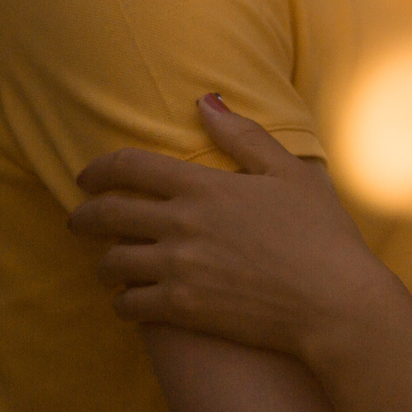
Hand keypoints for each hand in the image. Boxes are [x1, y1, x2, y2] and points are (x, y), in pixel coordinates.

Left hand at [69, 96, 395, 359]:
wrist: (335, 304)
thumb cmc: (321, 234)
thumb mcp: (289, 172)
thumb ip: (242, 135)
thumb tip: (205, 100)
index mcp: (204, 186)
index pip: (130, 168)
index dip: (99, 170)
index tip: (85, 177)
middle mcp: (181, 225)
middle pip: (108, 215)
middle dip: (84, 216)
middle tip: (77, 221)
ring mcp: (179, 270)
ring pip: (113, 263)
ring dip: (104, 262)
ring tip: (108, 264)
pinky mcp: (184, 310)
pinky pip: (129, 305)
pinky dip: (123, 301)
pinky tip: (130, 299)